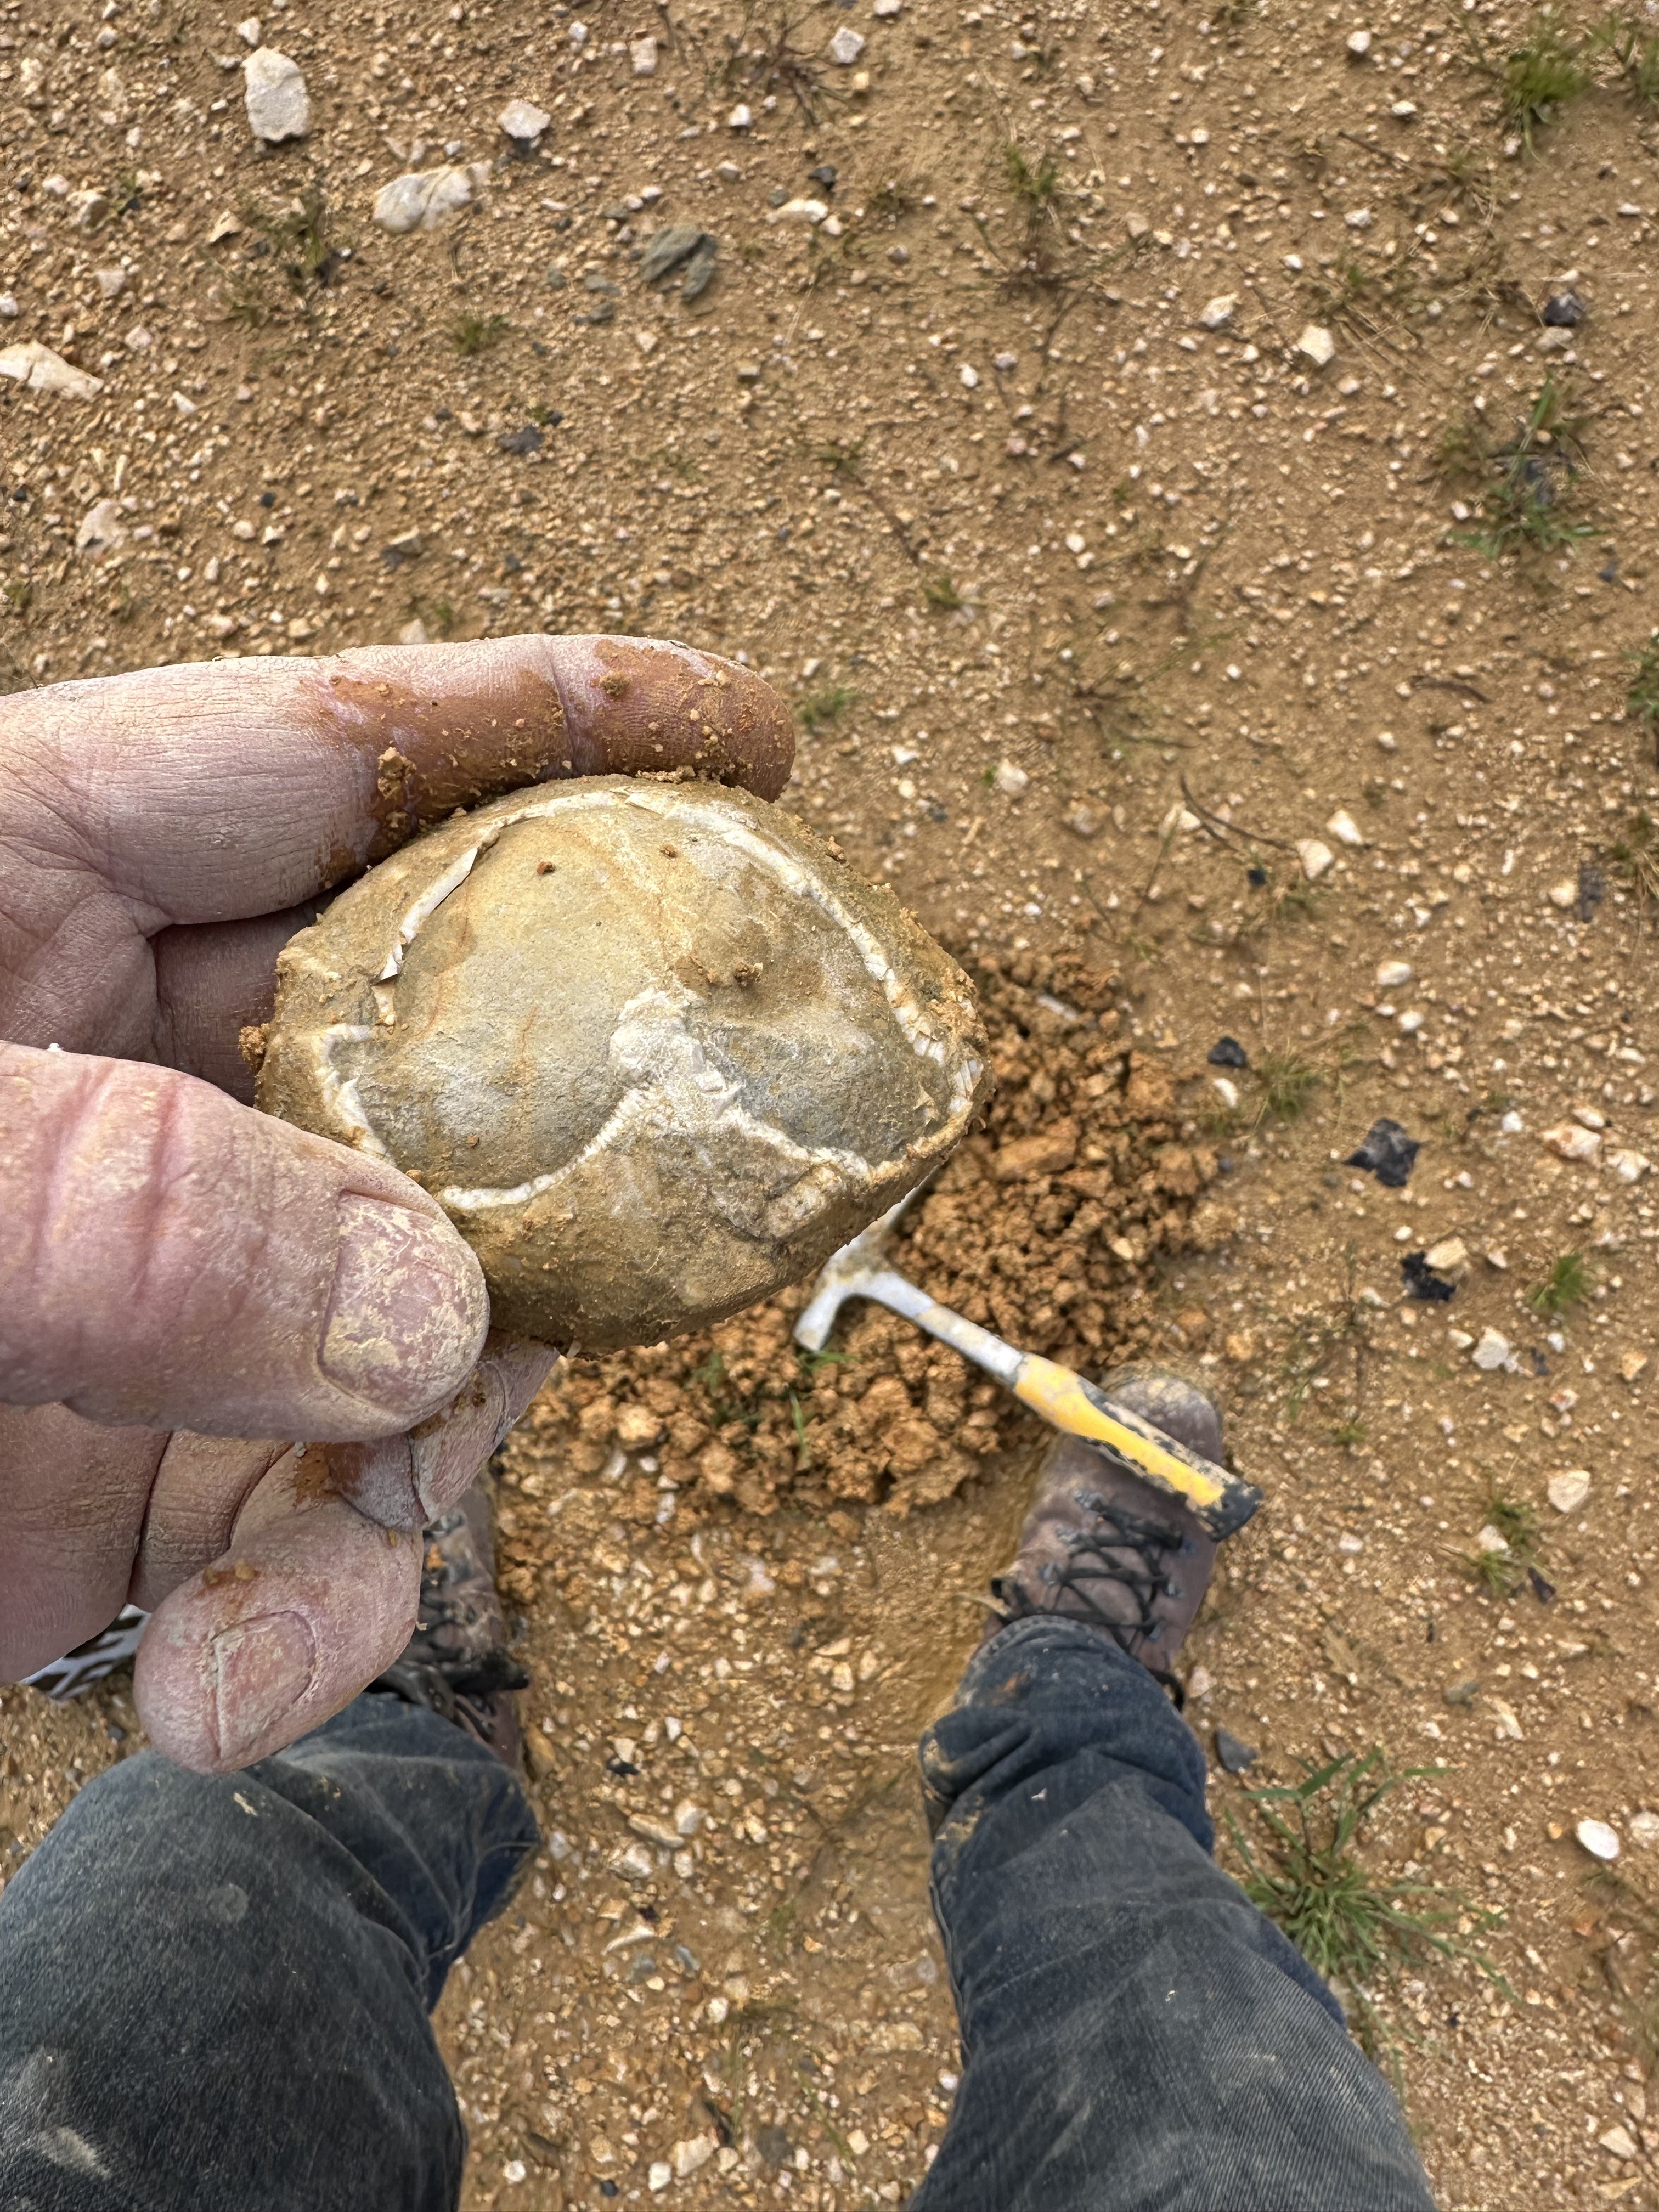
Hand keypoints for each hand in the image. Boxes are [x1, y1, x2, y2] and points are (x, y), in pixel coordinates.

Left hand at [0, 634, 791, 1769]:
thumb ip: (110, 1206)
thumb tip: (428, 1318)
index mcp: (18, 874)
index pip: (329, 757)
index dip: (549, 730)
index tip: (750, 741)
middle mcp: (114, 1063)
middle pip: (431, 1061)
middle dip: (554, 1167)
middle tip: (675, 1231)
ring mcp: (134, 1277)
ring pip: (403, 1322)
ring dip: (416, 1468)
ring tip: (356, 1572)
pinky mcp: (110, 1475)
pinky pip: (293, 1529)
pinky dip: (301, 1624)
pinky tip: (228, 1702)